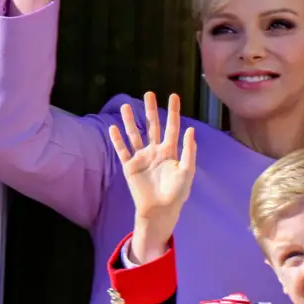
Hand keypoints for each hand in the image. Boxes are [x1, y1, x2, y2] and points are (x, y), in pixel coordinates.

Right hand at [108, 92, 194, 261]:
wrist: (160, 210)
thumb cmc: (177, 192)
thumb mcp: (186, 171)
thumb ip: (188, 151)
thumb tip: (190, 130)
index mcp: (170, 151)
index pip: (172, 126)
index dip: (173, 111)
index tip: (173, 96)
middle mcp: (155, 151)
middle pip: (152, 126)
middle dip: (150, 110)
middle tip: (148, 94)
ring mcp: (142, 158)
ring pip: (135, 134)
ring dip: (129, 121)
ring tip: (125, 106)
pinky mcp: (130, 167)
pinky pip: (122, 150)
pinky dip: (117, 140)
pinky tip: (113, 128)